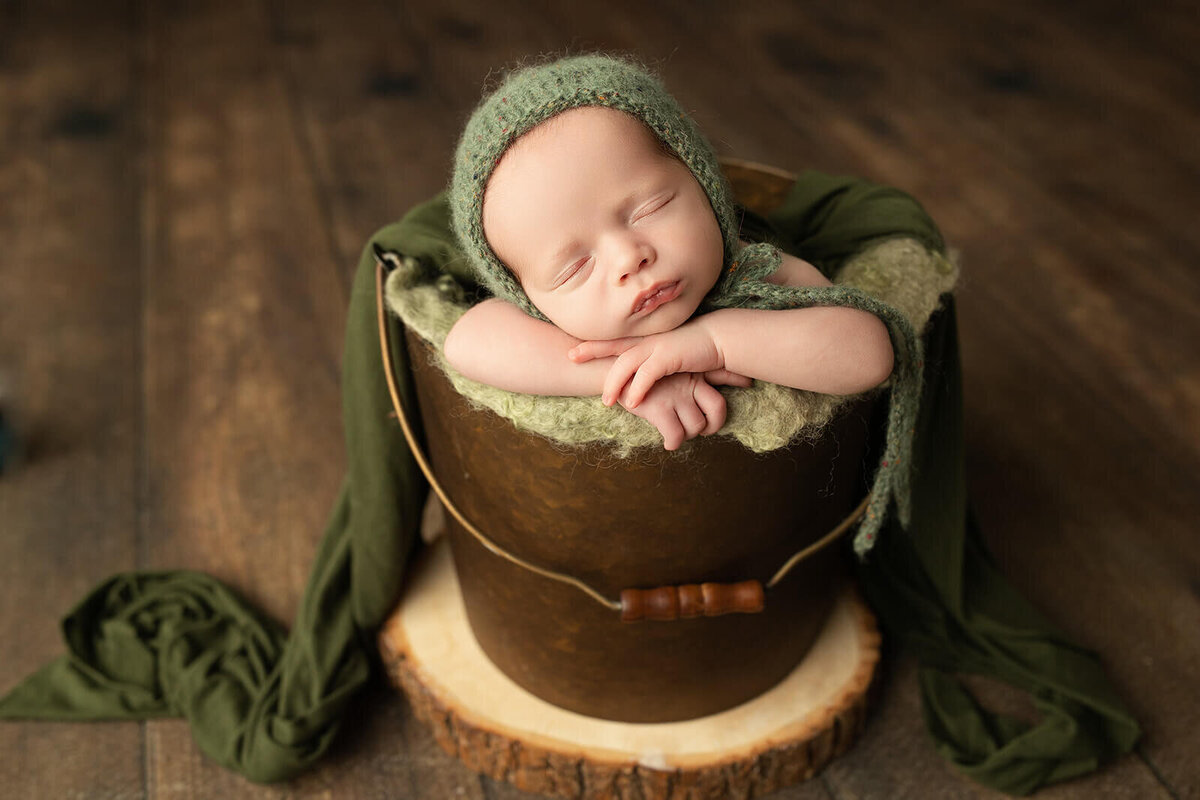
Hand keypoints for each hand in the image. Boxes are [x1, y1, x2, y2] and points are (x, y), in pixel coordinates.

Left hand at [569, 319, 733, 406]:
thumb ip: (654, 360)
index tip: (574, 347)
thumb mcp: (669, 353)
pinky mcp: (669, 357)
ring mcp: (657, 347)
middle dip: (592, 351)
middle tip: (571, 356)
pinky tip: (632, 402)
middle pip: (613, 345)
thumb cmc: (695, 348)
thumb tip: (643, 374)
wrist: (719, 339)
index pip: (616, 340)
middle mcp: (647, 340)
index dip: (595, 343)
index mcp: (646, 339)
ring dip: (614, 383)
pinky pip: (647, 374)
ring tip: (607, 401)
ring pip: (626, 364)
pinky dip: (638, 389)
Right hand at [616, 372, 734, 450]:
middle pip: (717, 410)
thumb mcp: (670, 368)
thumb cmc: (640, 374)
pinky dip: (673, 442)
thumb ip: (698, 372)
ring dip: (688, 434)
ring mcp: (674, 396)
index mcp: (693, 372)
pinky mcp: (659, 409)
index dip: (737, 378)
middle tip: (701, 429)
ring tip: (677, 432)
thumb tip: (730, 379)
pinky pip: (676, 435)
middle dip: (711, 425)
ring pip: (697, 426)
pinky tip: (668, 442)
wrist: (610, 372)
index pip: (722, 372)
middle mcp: (688, 383)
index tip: (749, 382)